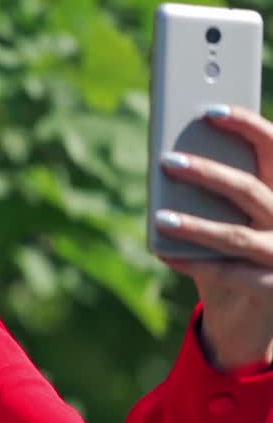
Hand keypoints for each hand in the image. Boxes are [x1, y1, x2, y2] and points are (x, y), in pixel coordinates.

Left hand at [154, 104, 272, 374]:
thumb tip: (173, 158)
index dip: (247, 125)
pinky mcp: (272, 289)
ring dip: (195, 225)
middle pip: (250, 189)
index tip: (210, 110)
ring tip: (161, 217)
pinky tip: (163, 252)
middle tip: (168, 161)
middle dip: (208, 173)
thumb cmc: (241, 250)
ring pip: (236, 235)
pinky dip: (192, 262)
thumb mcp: (237, 215)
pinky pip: (228, 273)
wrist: (257, 312)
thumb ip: (219, 191)